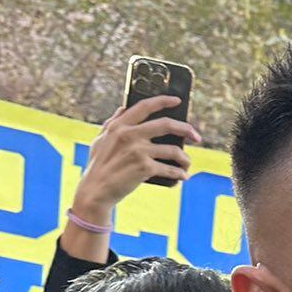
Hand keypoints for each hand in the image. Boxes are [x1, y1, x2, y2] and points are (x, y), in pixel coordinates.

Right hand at [71, 96, 201, 221]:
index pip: (144, 106)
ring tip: (186, 164)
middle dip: (186, 129)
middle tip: (196, 136)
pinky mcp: (145, 168)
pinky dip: (179, 174)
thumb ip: (112, 123)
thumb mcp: (100, 140)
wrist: (95, 191)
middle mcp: (129, 135)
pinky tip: (182, 177)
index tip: (177, 101)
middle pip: (166, 124)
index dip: (163, 101)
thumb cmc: (98, 166)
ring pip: (173, 150)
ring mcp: (138, 151)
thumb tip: (124, 107)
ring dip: (184, 158)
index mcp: (119, 126)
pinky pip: (170, 170)